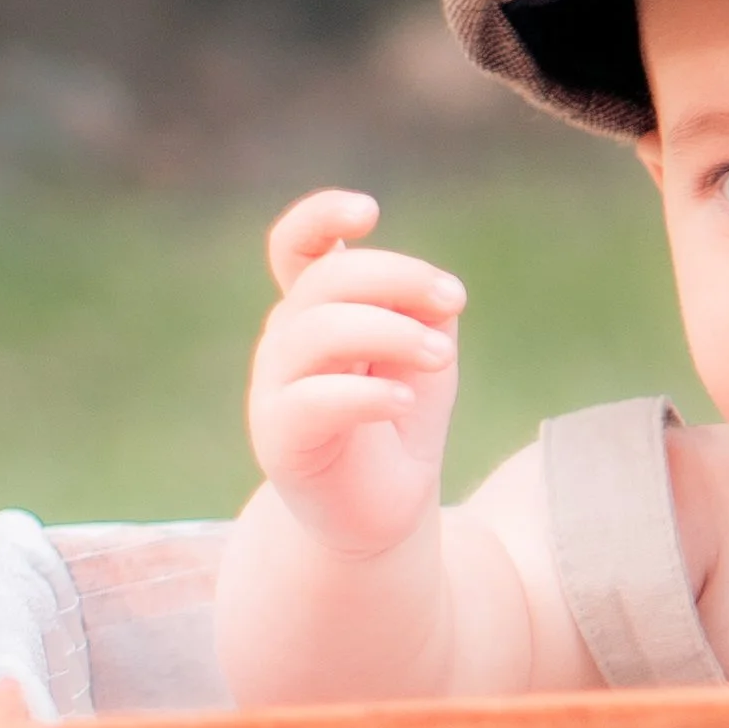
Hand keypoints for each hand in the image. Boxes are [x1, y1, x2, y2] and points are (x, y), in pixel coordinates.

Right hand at [248, 188, 466, 554]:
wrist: (379, 515)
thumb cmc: (400, 426)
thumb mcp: (426, 359)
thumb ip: (424, 315)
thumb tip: (430, 294)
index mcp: (316, 310)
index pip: (296, 247)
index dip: (320, 216)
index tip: (369, 213)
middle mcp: (286, 340)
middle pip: (326, 280)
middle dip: (396, 278)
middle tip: (454, 301)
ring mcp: (274, 388)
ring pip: (318, 331)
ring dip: (391, 332)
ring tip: (443, 358)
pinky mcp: (279, 438)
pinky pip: (313, 400)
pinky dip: (367, 394)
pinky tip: (404, 403)